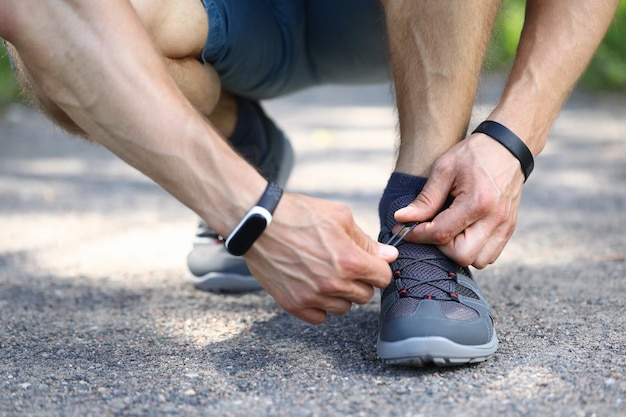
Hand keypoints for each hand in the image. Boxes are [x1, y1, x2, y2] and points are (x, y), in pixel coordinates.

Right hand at [244, 193, 397, 323]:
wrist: (258, 223)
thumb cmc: (298, 214)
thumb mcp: (339, 217)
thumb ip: (366, 241)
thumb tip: (389, 256)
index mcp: (350, 261)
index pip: (383, 278)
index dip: (378, 268)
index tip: (369, 262)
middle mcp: (333, 284)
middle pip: (365, 295)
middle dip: (360, 280)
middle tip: (344, 264)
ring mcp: (312, 297)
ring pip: (343, 308)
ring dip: (340, 294)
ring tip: (325, 274)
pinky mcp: (293, 304)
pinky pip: (319, 317)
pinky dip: (320, 305)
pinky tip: (313, 286)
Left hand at [394, 133, 525, 267]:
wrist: (508, 147)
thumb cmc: (474, 154)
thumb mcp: (444, 169)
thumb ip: (425, 199)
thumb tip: (401, 219)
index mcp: (477, 202)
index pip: (441, 234)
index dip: (417, 235)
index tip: (404, 228)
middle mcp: (495, 219)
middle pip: (462, 256)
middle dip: (441, 247)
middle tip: (432, 229)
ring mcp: (505, 226)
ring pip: (478, 261)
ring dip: (458, 251)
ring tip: (449, 230)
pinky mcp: (509, 229)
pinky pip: (490, 255)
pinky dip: (473, 250)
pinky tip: (463, 232)